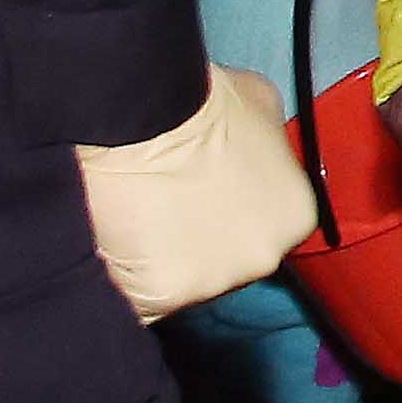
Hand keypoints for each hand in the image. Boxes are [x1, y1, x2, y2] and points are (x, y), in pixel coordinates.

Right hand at [79, 68, 315, 320]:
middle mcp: (261, 260)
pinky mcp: (156, 301)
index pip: (267, 224)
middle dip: (196, 239)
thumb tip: (253, 148)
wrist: (137, 122)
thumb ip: (267, 140)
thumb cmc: (199, 102)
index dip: (228, 207)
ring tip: (127, 219)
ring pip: (181, 283)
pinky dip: (122, 278)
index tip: (197, 190)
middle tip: (158, 205)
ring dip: (158, 261)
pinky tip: (107, 241)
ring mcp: (209, 286)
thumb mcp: (258, 102)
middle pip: (226, 262)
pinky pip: (138, 299)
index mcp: (294, 216)